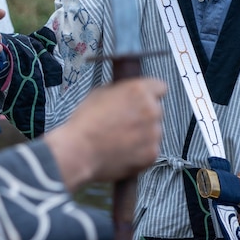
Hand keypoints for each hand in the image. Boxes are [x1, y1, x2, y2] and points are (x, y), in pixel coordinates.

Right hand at [44, 78, 165, 192]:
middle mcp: (151, 110)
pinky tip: (123, 151)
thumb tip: (126, 92)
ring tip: (121, 139)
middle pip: (156, 110)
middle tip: (126, 121)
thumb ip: (120, 91)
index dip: (150, 93)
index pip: (160, 86)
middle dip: (144, 115)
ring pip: (154, 130)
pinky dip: (140, 151)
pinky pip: (151, 149)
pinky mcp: (152, 153)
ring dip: (143, 133)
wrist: (80, 151)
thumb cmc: (85, 123)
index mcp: (138, 91)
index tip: (143, 99)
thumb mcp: (99, 93)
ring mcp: (154, 133)